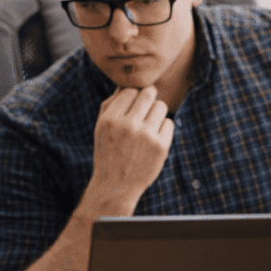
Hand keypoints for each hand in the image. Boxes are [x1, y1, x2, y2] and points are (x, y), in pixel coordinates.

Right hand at [88, 86, 173, 213]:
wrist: (115, 186)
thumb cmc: (108, 152)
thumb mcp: (101, 127)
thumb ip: (111, 103)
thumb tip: (127, 83)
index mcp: (110, 119)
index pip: (130, 90)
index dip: (133, 96)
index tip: (132, 107)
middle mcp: (128, 125)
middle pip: (148, 93)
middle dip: (148, 99)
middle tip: (144, 111)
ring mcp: (146, 136)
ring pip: (161, 106)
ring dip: (156, 113)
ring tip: (148, 126)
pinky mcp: (161, 147)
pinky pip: (169, 123)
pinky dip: (163, 129)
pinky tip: (153, 139)